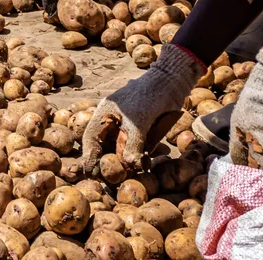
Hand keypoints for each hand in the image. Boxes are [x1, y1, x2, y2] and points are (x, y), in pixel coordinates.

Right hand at [80, 42, 204, 176]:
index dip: (89, 155)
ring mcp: (129, 128)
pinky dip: (140, 158)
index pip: (91, 137)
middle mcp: (114, 122)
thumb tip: (128, 167)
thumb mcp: (138, 121)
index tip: (91, 171)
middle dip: (109, 162)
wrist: (172, 84)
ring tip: (131, 172)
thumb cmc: (149, 96)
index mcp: (105, 114)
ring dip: (126, 162)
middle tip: (113, 178)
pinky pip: (137, 149)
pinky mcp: (143, 133)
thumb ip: (132, 144)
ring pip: (122, 150)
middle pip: (105, 146)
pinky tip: (145, 163)